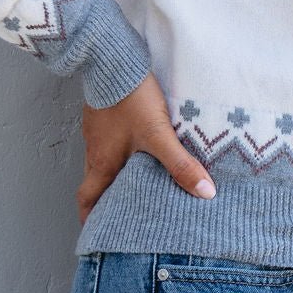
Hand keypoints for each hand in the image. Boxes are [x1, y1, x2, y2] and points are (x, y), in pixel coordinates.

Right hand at [77, 71, 216, 225]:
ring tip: (136, 182)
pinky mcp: (103, 114)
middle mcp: (95, 151)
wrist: (112, 59)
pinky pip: (108, 141)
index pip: (87, 200)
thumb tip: (205, 193)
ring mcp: (97, 131)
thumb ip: (180, 164)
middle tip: (122, 212)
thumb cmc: (130, 99)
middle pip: (95, 184)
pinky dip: (120, 151)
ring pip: (102, 162)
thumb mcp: (159, 135)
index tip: (97, 233)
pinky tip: (137, 147)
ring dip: (115, 175)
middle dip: (106, 200)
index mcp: (102, 163)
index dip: (91, 220)